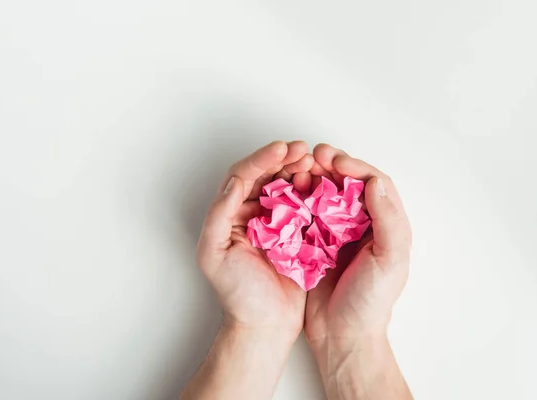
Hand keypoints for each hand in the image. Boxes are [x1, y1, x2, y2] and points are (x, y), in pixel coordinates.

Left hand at [196, 140, 312, 341]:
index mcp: (230, 214)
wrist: (265, 325)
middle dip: (283, 158)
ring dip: (299, 170)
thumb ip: (219, 215)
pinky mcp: (298, 233)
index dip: (261, 159)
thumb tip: (233, 182)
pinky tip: (321, 183)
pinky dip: (313, 190)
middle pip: (266, 174)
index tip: (281, 149)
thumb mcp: (214, 254)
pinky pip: (305, 204)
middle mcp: (252, 213)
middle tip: (302, 150)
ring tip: (313, 162)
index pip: (243, 175)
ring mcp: (277, 221)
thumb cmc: (237, 294)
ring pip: (287, 185)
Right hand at [304, 144, 412, 398]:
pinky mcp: (312, 242)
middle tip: (314, 156)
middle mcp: (360, 223)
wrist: (342, 336)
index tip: (336, 162)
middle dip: (331, 165)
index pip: (374, 183)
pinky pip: (305, 212)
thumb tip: (375, 181)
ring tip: (299, 169)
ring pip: (324, 193)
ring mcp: (334, 232)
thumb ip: (388, 220)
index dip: (356, 167)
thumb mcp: (390, 260)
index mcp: (385, 224)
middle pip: (346, 183)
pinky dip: (297, 198)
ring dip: (313, 178)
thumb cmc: (371, 302)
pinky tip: (288, 191)